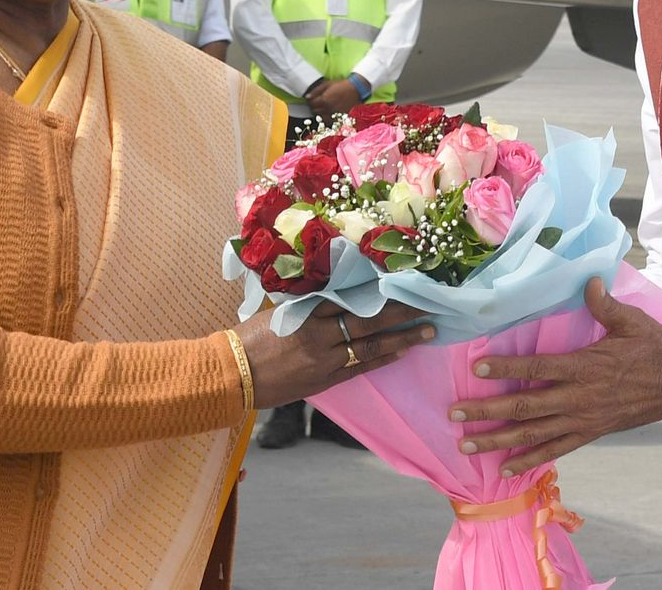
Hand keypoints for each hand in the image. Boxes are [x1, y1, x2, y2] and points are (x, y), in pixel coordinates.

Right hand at [235, 300, 432, 408]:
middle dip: (402, 311)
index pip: (352, 296)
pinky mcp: (323, 380)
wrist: (231, 373)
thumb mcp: (280, 310)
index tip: (405, 282)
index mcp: (307, 310)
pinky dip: (382, 358)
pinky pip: (360, 367)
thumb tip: (339, 293)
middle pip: (369, 318)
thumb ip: (310, 303)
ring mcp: (324, 359)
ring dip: (402, 338)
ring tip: (427, 331)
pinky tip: (402, 351)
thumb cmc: (250, 337)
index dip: (381, 290)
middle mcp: (319, 333)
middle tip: (430, 304)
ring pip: (370, 344)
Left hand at [307, 79, 361, 117]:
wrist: (357, 89)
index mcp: (324, 100)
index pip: (311, 104)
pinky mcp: (339, 118)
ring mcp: (333, 115)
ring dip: (320, 113)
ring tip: (324, 107)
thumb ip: (316, 90)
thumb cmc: (342, 85)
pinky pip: (329, 121)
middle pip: (315, 111)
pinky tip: (329, 112)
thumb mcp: (328, 84)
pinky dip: (326, 117)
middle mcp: (327, 109)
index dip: (310, 101)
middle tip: (318, 102)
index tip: (313, 99)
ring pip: (321, 117)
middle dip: (314, 107)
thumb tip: (307, 96)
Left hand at [448, 277, 661, 476]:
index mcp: (584, 366)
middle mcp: (578, 397)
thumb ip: (604, 304)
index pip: (537, 368)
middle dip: (486, 412)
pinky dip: (530, 460)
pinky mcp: (590, 433)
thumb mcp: (631, 321)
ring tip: (466, 446)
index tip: (478, 367)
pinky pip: (555, 450)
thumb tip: (588, 280)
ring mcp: (582, 419)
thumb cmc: (654, 348)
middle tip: (455, 414)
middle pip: (524, 407)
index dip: (506, 368)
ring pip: (533, 434)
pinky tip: (506, 469)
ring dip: (497, 441)